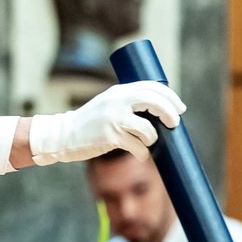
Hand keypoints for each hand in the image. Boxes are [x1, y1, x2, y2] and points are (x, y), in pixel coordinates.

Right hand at [29, 81, 185, 164]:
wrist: (62, 135)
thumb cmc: (88, 123)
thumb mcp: (107, 105)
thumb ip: (127, 104)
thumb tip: (158, 112)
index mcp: (118, 91)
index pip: (151, 87)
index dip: (170, 97)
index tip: (179, 108)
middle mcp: (116, 101)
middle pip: (154, 101)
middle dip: (170, 114)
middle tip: (174, 124)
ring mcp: (113, 118)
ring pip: (148, 130)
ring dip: (151, 139)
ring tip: (144, 143)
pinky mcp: (110, 136)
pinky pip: (138, 147)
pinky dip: (141, 154)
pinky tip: (137, 154)